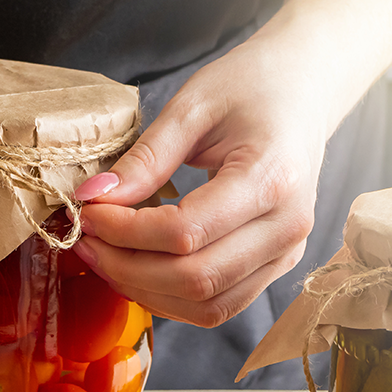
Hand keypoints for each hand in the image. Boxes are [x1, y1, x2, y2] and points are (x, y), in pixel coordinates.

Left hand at [73, 19, 331, 326]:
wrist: (305, 90)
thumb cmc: (252, 86)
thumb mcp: (193, 106)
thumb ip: (146, 157)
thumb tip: (94, 198)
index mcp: (272, 178)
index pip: (186, 232)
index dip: (126, 231)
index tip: (88, 210)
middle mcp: (288, 227)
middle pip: (197, 279)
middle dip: (127, 267)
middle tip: (86, 239)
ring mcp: (288, 253)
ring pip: (208, 306)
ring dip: (146, 290)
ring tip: (105, 256)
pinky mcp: (277, 266)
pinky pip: (220, 305)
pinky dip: (171, 297)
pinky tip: (138, 268)